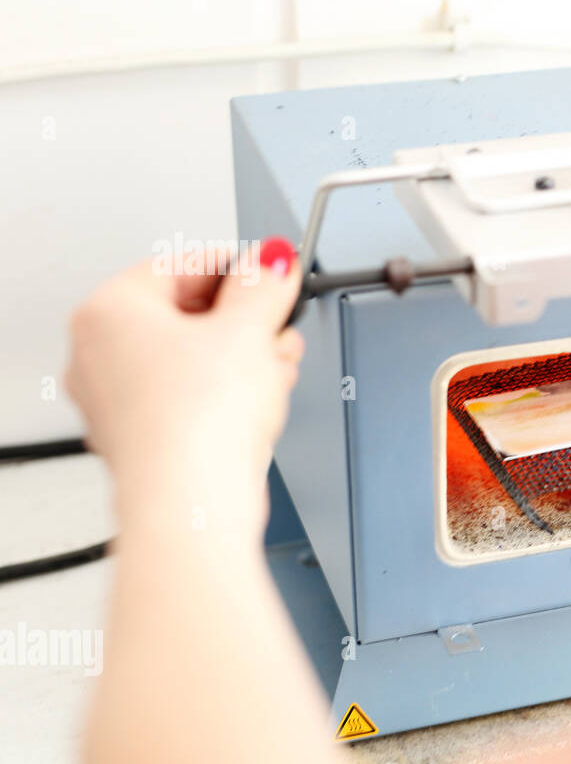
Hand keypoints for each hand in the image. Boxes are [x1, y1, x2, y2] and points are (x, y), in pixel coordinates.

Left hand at [65, 238, 303, 531]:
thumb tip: (271, 262)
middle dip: (245, 321)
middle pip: (186, 314)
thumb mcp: (249, 329)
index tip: (273, 272)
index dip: (239, 268)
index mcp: (108, 310)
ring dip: (243, 359)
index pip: (182, 265)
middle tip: (280, 324)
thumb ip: (264, 285)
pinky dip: (225, 395)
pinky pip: (188, 399)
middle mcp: (99, 353)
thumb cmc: (198, 422)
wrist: (193, 501)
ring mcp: (117, 400)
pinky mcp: (143, 439)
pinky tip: (260, 401)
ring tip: (279, 366)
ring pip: (190, 360)